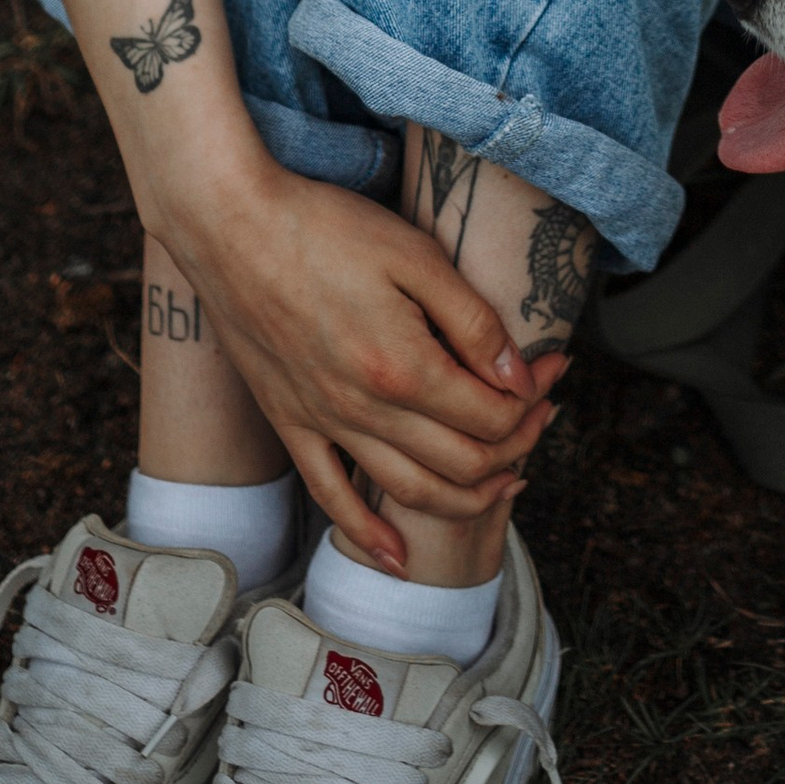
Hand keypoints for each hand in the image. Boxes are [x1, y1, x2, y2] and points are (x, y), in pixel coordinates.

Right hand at [170, 155, 558, 568]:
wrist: (229, 224)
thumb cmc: (324, 226)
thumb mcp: (416, 254)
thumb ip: (473, 322)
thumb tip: (517, 377)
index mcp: (404, 368)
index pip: (492, 416)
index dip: (534, 400)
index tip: (555, 369)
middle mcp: (365, 410)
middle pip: (462, 462)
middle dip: (516, 446)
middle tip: (542, 414)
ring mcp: (323, 423)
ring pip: (410, 493)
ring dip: (468, 499)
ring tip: (505, 481)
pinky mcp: (289, 423)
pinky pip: (331, 499)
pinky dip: (368, 537)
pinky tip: (397, 559)